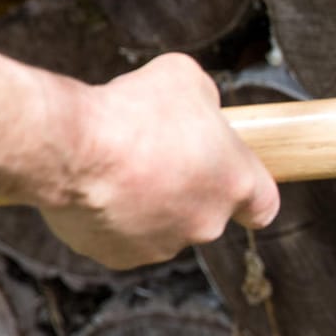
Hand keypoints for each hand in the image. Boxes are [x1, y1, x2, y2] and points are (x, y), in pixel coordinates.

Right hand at [40, 53, 278, 268]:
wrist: (71, 148)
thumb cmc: (134, 111)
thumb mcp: (185, 78)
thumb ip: (204, 100)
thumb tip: (199, 107)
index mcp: (237, 184)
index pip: (264, 205)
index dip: (248, 193)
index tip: (231, 180)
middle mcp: (207, 224)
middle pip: (204, 208)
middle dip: (185, 185)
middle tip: (154, 152)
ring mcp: (163, 245)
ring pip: (161, 223)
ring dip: (147, 200)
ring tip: (118, 164)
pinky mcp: (119, 256)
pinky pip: (120, 235)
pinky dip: (110, 215)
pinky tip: (95, 185)